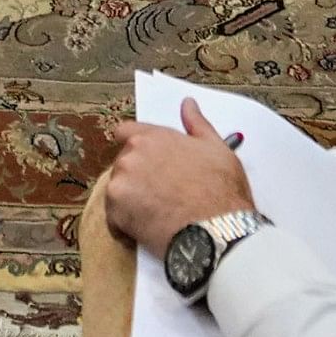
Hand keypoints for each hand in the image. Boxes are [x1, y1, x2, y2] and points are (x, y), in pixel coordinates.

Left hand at [102, 98, 258, 257]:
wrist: (216, 231)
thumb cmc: (220, 191)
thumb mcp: (216, 148)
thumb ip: (196, 123)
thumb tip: (188, 105)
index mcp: (152, 137)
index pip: (125, 132)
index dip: (134, 145)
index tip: (144, 160)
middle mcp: (131, 157)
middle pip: (123, 164)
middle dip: (137, 176)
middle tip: (160, 193)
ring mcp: (120, 185)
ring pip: (118, 190)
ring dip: (131, 200)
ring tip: (158, 213)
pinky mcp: (116, 213)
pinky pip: (114, 218)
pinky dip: (126, 224)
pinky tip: (149, 228)